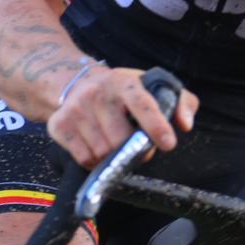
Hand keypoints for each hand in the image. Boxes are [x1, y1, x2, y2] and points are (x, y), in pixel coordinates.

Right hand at [48, 65, 198, 168]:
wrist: (72, 82)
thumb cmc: (123, 92)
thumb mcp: (153, 87)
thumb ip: (181, 102)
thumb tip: (185, 125)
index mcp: (125, 82)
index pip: (142, 104)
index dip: (156, 125)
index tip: (168, 144)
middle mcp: (97, 93)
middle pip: (120, 140)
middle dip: (134, 151)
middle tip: (137, 148)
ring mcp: (75, 109)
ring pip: (103, 152)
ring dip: (114, 157)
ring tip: (115, 143)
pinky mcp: (59, 125)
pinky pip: (84, 159)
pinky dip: (95, 162)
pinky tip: (97, 147)